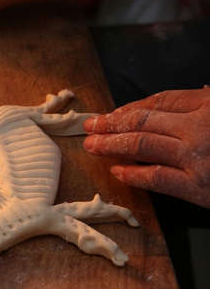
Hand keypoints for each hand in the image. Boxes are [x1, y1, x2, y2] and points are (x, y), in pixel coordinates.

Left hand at [83, 88, 209, 207]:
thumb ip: (204, 107)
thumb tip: (171, 112)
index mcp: (209, 105)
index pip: (162, 101)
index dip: (132, 107)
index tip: (113, 113)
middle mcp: (199, 128)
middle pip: (144, 121)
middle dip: (111, 124)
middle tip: (90, 126)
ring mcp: (196, 157)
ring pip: (142, 145)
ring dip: (111, 145)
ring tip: (92, 145)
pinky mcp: (197, 187)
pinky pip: (155, 177)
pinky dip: (132, 174)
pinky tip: (115, 171)